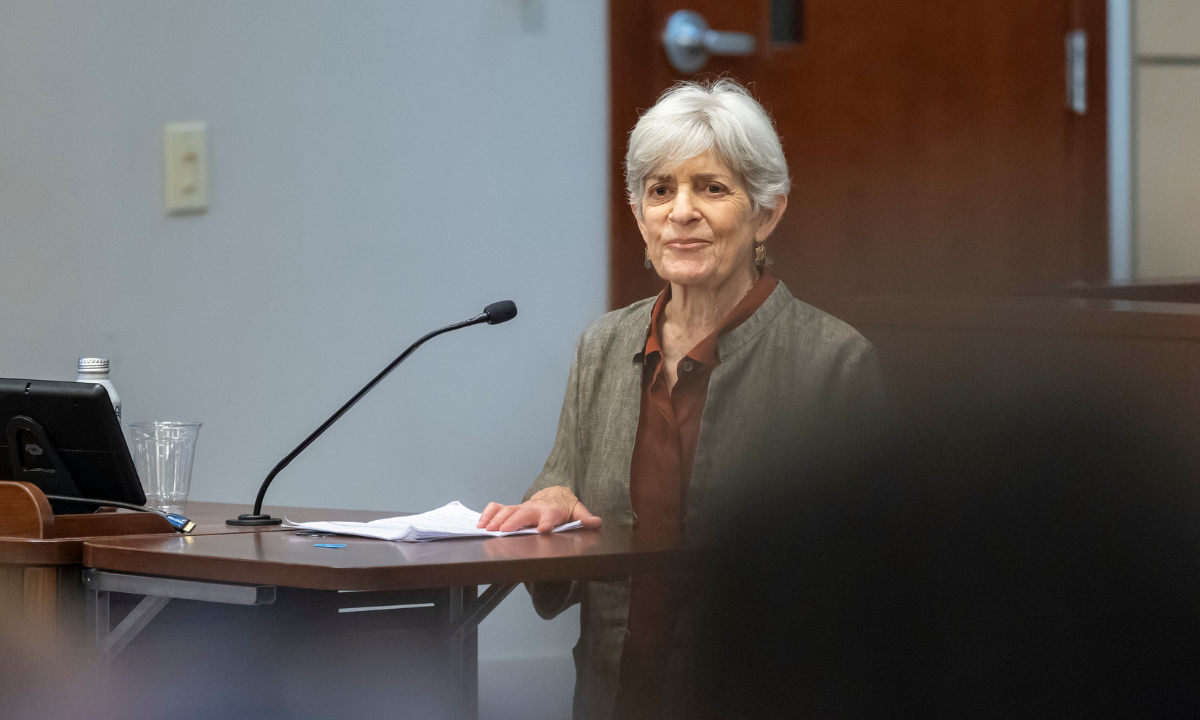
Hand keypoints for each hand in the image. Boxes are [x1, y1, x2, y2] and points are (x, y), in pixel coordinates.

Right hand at [477, 486, 601, 532]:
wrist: (554, 494)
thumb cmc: (565, 506)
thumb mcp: (578, 511)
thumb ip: (585, 518)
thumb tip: (596, 522)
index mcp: (553, 510)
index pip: (551, 516)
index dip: (547, 522)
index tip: (543, 530)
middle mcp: (535, 508)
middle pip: (524, 513)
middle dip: (515, 521)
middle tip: (505, 530)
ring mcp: (522, 508)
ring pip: (509, 511)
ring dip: (498, 519)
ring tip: (488, 529)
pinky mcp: (513, 509)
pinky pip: (498, 508)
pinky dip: (488, 513)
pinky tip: (480, 523)